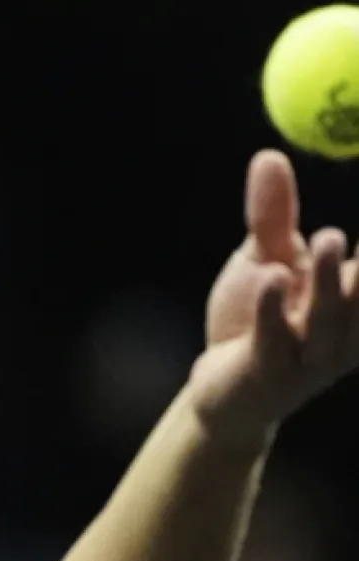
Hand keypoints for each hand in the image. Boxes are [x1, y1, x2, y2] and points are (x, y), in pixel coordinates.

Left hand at [190, 150, 358, 441]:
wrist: (224, 394)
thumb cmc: (253, 323)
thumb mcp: (264, 261)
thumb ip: (271, 217)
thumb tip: (269, 156)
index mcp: (354, 304)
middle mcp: (343, 333)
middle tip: (345, 231)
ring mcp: (308, 358)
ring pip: (327, 320)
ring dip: (328, 280)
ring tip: (325, 238)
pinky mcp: (268, 374)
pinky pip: (274, 342)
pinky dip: (274, 311)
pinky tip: (272, 280)